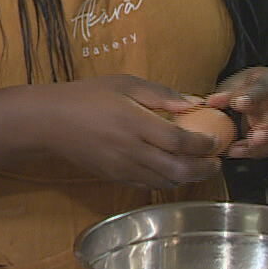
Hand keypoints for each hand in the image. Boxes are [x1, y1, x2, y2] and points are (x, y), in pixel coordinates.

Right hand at [36, 75, 220, 191]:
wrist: (50, 122)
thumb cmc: (88, 96)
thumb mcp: (125, 84)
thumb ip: (161, 94)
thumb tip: (194, 103)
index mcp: (134, 123)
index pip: (178, 141)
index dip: (202, 144)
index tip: (215, 140)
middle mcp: (130, 149)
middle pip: (177, 169)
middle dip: (203, 169)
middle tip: (217, 162)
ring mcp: (122, 167)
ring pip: (164, 182)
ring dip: (187, 178)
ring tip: (200, 167)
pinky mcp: (114, 177)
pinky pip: (147, 185)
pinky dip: (166, 181)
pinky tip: (174, 171)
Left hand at [205, 67, 267, 159]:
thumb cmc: (256, 89)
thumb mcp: (242, 83)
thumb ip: (229, 93)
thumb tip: (210, 102)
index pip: (264, 89)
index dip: (252, 97)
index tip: (238, 104)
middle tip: (254, 138)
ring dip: (262, 146)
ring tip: (239, 151)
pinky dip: (257, 153)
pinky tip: (239, 153)